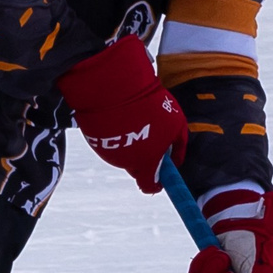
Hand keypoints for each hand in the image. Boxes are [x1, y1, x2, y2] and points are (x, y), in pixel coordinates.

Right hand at [55, 37, 185, 193]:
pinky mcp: (94, 139)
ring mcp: (107, 151)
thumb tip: (177, 160)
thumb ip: (178, 146)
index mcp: (146, 163)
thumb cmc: (149, 105)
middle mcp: (125, 162)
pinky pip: (108, 141)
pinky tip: (121, 116)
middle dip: (144, 157)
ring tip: (136, 120)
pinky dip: (115, 133)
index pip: (149, 185)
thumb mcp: (177, 124)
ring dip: (129, 143)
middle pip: (136, 168)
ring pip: (122, 153)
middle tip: (150, 135)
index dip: (156, 181)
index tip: (160, 175)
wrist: (115, 87)